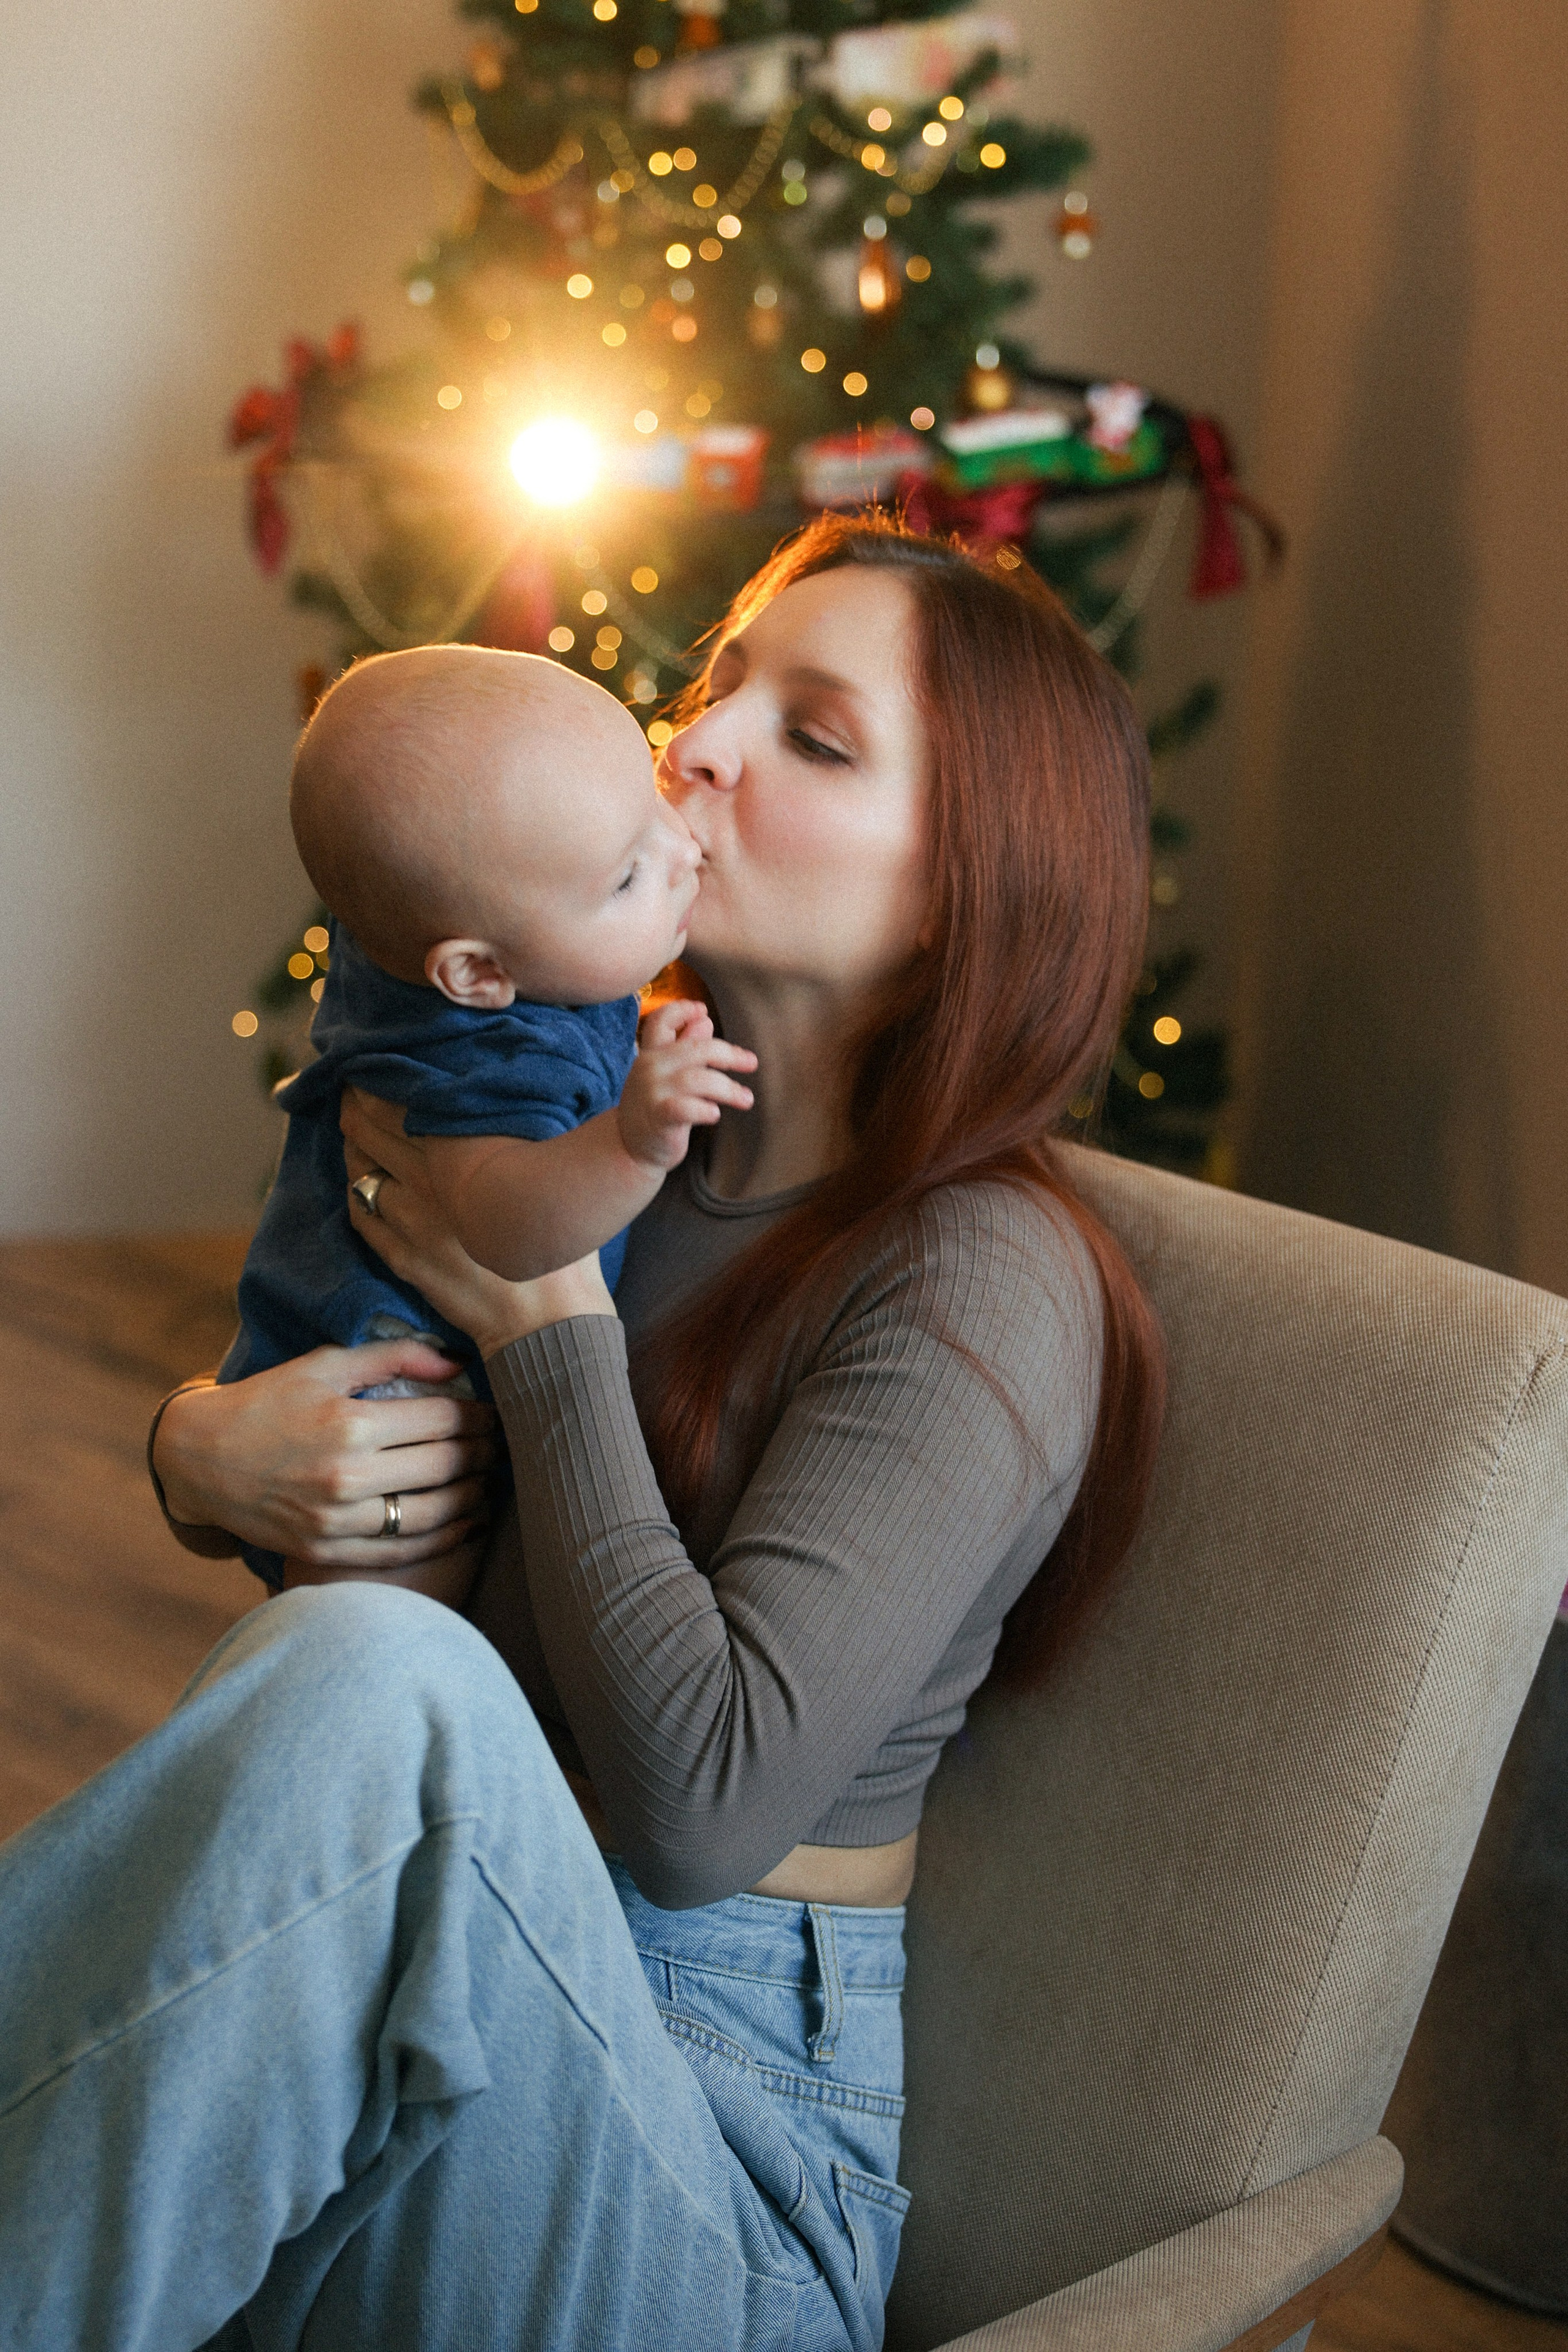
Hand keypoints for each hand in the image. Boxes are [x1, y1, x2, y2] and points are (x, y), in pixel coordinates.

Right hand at [153, 1340, 496, 1568]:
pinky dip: (443, 1540)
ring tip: (491, 1482)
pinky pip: (400, 1552)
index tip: (495, 1413)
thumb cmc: (267, 1402)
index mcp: (350, 1423)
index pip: (441, 1420)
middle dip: (484, 1454)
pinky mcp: (326, 1551)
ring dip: (473, 1498)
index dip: (479, 1416)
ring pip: (431, 1514)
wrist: (201, 1459)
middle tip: (503, 1446)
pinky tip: (467, 1523)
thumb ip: (393, 1357)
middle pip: (444, 1466)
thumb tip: (455, 1362)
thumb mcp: (323, 1364)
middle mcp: (347, 1476)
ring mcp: (337, 1520)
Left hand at [343, 1089, 616, 1357]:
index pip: (408, 1100)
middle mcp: (429, 1182)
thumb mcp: (558, 1174)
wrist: (549, 1321)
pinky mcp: (402, 1257)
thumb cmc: (568, 1247)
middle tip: (356, 1080)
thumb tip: (517, 1095)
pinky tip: (362, 1179)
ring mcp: (410, 1222)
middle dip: (359, 1100)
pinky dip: (358, 1189)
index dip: (385, 1075)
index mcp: (467, 1154)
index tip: (379, 1059)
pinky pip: (362, 1213)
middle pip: (374, 1128)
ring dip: (354, 1142)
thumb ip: (531, 1130)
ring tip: (354, 1124)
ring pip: (361, 1168)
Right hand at [616, 1000, 756, 1173]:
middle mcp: (650, 1067)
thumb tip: (705, 1021)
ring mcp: (652, 1092)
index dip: (682, 1010)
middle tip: (751, 1063)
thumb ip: (686, 1049)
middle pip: (696, 1049)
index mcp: (652, 1053)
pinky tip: (715, 1114)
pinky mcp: (658, 1118)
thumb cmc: (655, 1108)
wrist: (630, 1148)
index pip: (661, 1020)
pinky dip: (705, 1109)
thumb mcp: (668, 1075)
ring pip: (698, 1079)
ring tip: (746, 1099)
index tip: (704, 1011)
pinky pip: (686, 1108)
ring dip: (728, 1088)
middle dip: (729, 1054)